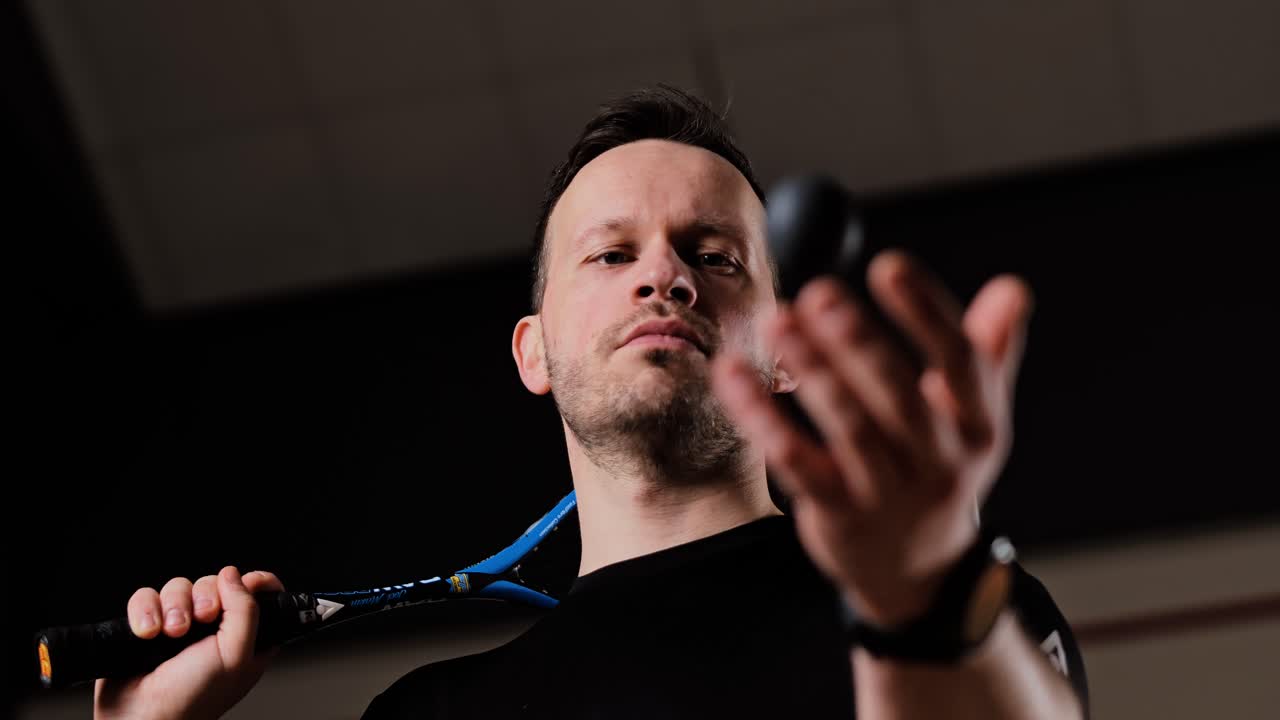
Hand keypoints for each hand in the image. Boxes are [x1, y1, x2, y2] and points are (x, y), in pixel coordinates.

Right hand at [94, 567, 283, 719]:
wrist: (141, 718)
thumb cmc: (193, 699)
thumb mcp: (235, 656)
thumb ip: (245, 611)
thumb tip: (235, 575)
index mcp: (244, 638)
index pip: (258, 594)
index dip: (254, 583)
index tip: (247, 582)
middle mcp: (213, 630)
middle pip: (213, 584)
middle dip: (205, 598)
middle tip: (201, 620)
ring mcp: (179, 627)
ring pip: (178, 587)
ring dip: (173, 606)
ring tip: (171, 633)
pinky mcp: (148, 626)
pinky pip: (146, 597)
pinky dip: (145, 611)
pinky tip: (148, 633)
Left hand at [712, 250, 1032, 626]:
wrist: (916, 570)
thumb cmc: (935, 469)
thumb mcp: (972, 416)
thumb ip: (987, 350)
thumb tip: (1013, 289)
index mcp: (976, 426)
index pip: (960, 361)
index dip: (926, 312)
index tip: (888, 266)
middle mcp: (938, 461)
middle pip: (899, 396)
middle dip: (859, 343)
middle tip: (819, 293)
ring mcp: (887, 493)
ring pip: (849, 429)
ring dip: (812, 373)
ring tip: (778, 324)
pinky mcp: (837, 514)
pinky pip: (797, 462)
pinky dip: (764, 418)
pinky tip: (735, 376)